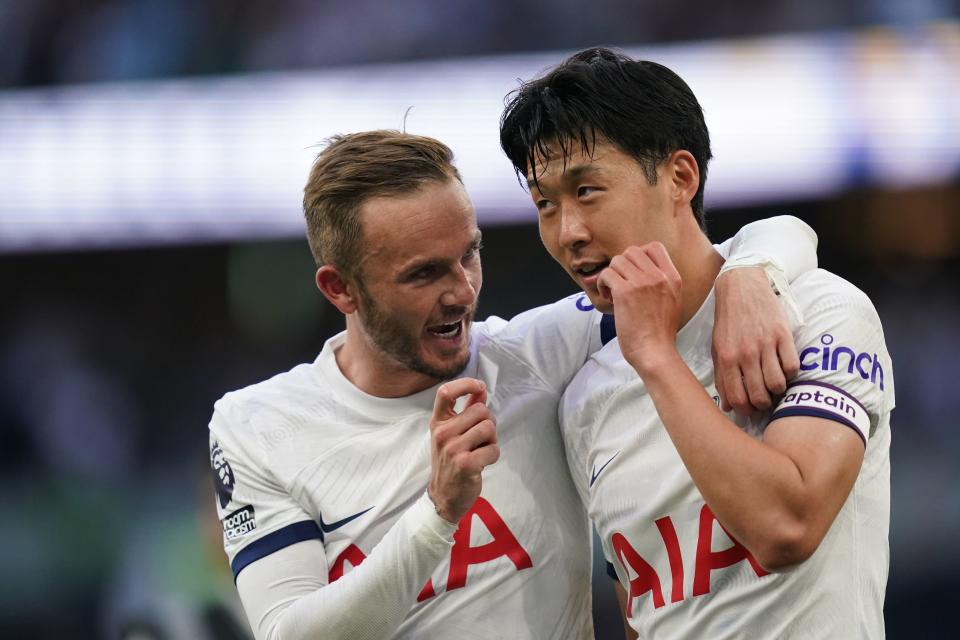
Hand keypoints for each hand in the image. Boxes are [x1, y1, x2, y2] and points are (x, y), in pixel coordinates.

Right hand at [427, 378, 499, 523]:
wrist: (444, 496)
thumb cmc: (451, 461)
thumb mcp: (453, 434)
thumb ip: (466, 411)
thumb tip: (481, 390)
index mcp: (438, 423)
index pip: (445, 392)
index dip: (465, 384)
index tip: (479, 387)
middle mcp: (443, 433)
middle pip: (480, 410)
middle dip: (488, 422)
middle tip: (482, 438)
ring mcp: (453, 448)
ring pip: (488, 427)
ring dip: (492, 439)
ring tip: (481, 450)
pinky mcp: (465, 464)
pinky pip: (493, 449)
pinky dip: (493, 455)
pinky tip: (483, 462)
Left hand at [597, 243, 682, 374]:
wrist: (655, 352)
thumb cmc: (659, 333)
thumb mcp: (671, 302)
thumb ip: (660, 284)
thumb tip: (635, 271)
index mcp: (672, 278)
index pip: (654, 247)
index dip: (638, 256)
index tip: (633, 273)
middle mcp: (659, 276)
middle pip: (632, 251)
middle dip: (621, 266)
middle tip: (620, 284)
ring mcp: (642, 282)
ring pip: (617, 261)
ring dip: (610, 275)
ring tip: (613, 293)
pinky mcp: (625, 292)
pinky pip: (606, 274)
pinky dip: (602, 284)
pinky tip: (608, 298)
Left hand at [712, 266, 799, 415]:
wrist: (741, 287)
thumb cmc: (728, 321)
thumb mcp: (718, 348)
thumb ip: (721, 377)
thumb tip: (728, 407)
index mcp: (726, 358)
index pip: (737, 398)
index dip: (745, 410)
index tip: (750, 410)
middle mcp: (745, 354)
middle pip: (759, 395)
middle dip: (763, 404)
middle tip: (765, 400)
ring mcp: (765, 344)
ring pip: (777, 384)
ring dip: (778, 391)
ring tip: (775, 385)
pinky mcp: (782, 335)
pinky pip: (792, 366)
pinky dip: (790, 373)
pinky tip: (784, 368)